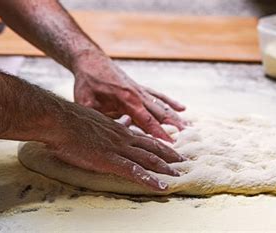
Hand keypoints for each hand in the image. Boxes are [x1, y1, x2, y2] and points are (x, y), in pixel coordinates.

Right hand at [48, 103, 185, 190]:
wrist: (59, 120)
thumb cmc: (71, 121)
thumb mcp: (96, 119)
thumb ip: (112, 123)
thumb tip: (124, 121)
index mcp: (119, 130)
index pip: (145, 138)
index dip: (160, 143)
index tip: (171, 148)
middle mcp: (123, 138)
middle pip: (153, 147)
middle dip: (170, 155)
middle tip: (183, 161)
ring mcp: (118, 148)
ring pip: (148, 159)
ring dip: (165, 168)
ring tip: (177, 176)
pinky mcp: (110, 159)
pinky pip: (134, 171)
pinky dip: (149, 180)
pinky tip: (160, 186)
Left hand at [71, 51, 186, 142]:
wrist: (90, 59)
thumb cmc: (87, 82)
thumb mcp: (85, 102)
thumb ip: (98, 118)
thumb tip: (109, 133)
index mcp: (126, 99)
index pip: (145, 120)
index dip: (158, 132)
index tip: (170, 143)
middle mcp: (137, 94)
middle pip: (159, 113)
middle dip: (174, 126)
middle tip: (188, 137)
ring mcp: (140, 90)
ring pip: (162, 105)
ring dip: (176, 116)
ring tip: (189, 127)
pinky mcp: (140, 88)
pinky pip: (158, 96)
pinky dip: (170, 102)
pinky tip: (183, 108)